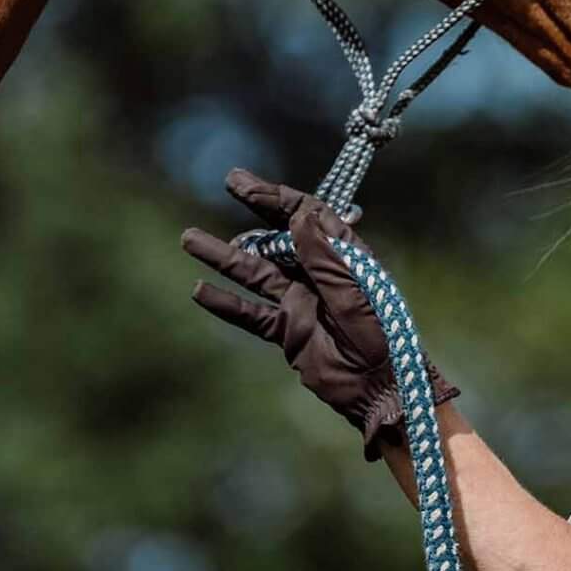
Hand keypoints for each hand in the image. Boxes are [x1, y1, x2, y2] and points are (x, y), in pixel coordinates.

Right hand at [183, 168, 459, 460]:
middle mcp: (319, 273)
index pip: (310, 216)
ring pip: (255, 272)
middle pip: (280, 235)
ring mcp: (300, 301)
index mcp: (343, 257)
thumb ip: (324, 257)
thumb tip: (301, 213)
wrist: (378, 389)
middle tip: (231, 181)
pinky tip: (200, 292)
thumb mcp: (354, 293)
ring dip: (224, 256)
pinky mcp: (288, 330)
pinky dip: (226, 304)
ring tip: (189, 238)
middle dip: (256, 208)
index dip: (281, 198)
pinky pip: (251, 314)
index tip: (250, 186)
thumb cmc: (380, 338)